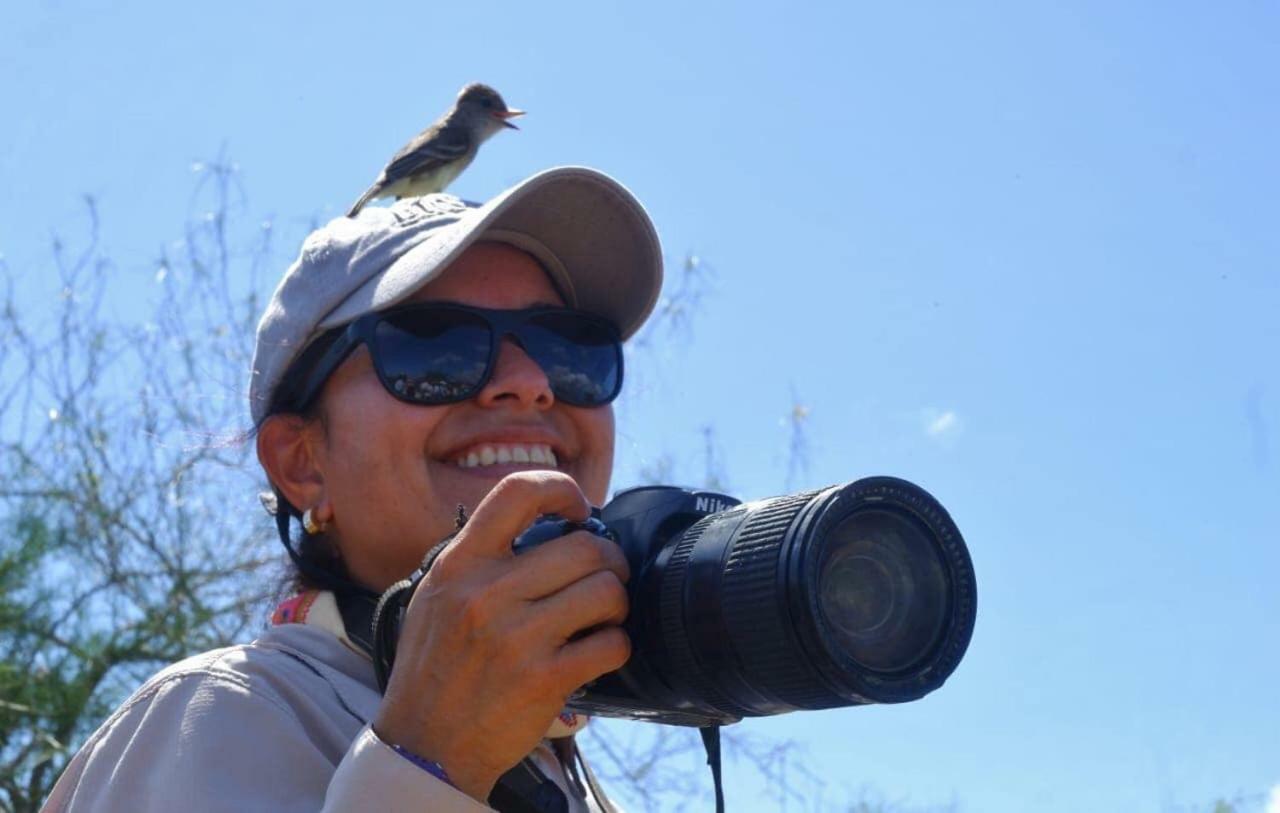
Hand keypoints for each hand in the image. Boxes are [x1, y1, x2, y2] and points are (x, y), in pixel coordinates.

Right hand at [372, 471, 630, 801]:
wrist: (424, 745)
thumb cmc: (434, 667)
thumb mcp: (436, 595)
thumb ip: (480, 557)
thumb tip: (544, 523)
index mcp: (461, 564)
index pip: (518, 492)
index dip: (562, 490)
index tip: (579, 510)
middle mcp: (487, 594)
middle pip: (586, 547)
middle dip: (610, 560)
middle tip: (607, 575)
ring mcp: (518, 637)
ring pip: (607, 591)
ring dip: (616, 603)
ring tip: (602, 616)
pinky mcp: (545, 679)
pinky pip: (611, 644)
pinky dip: (615, 647)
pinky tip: (596, 652)